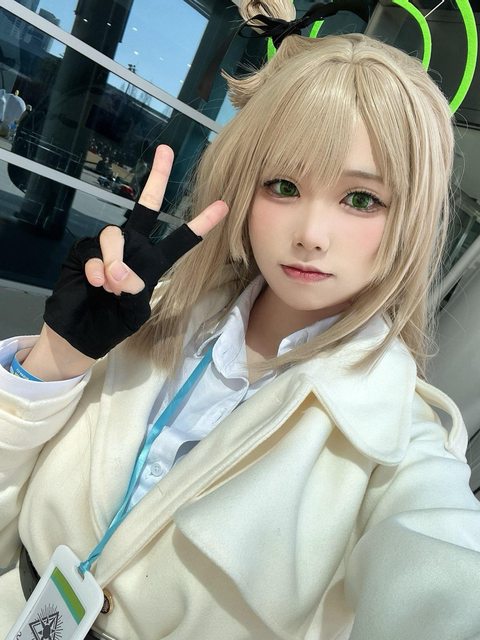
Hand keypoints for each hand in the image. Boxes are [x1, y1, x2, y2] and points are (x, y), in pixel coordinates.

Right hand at [43, 145, 227, 359]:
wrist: (79, 331)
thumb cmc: (114, 322)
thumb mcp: (134, 313)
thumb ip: (132, 291)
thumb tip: (118, 272)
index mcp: (154, 262)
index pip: (180, 240)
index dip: (201, 223)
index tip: (224, 204)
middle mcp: (133, 247)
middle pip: (146, 206)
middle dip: (157, 178)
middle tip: (167, 150)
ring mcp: (108, 247)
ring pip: (115, 234)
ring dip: (115, 260)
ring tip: (111, 286)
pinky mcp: (85, 251)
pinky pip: (93, 251)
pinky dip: (96, 269)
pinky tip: (95, 284)